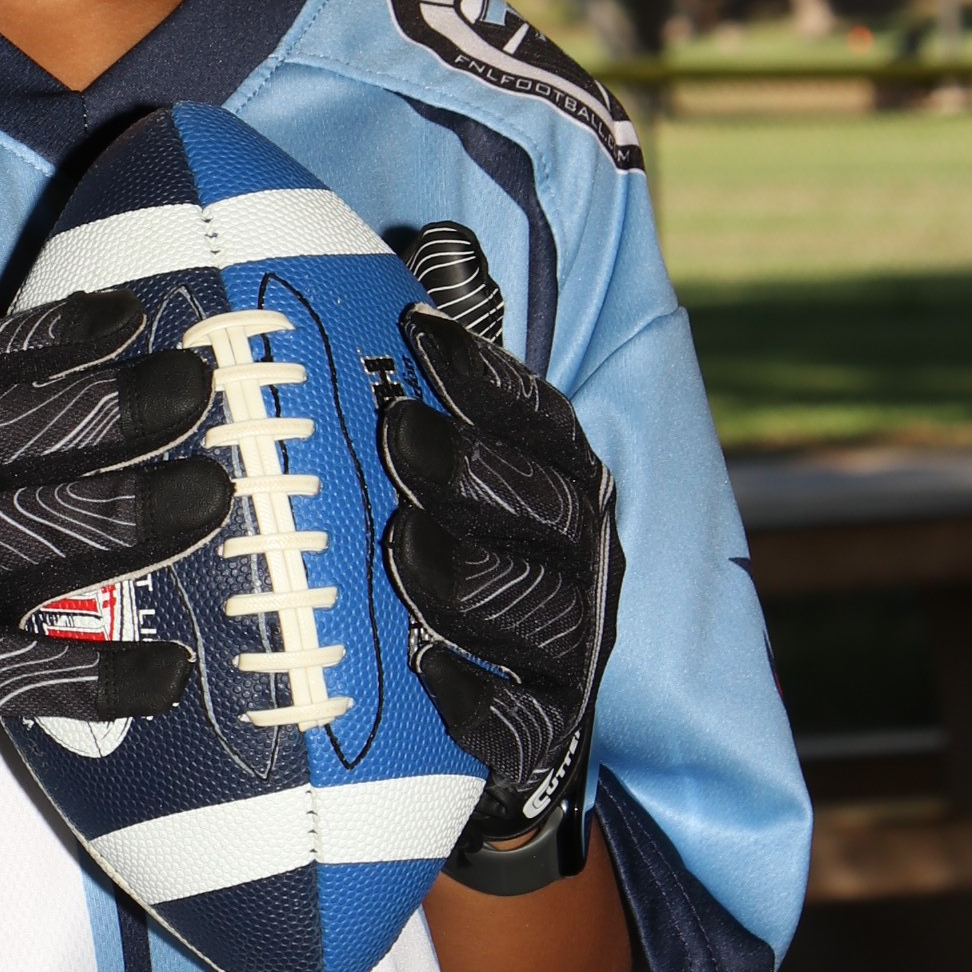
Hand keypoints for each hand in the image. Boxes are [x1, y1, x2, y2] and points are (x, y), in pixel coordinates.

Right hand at [0, 295, 230, 822]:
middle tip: (193, 384)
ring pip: (25, 542)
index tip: (126, 314)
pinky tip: (173, 674)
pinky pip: (26, 676)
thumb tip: (71, 390)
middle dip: (105, 413)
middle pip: (7, 445)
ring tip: (211, 495)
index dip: (50, 342)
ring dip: (123, 518)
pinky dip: (101, 676)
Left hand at [377, 224, 622, 890]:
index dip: (488, 376)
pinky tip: (429, 673)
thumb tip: (418, 242)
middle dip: (471, 469)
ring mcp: (568, 644)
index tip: (422, 335)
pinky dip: (480, 697)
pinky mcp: (546, 728)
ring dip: (468, 574)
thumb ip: (434, 372)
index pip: (539, 418)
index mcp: (557, 480)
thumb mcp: (441, 465)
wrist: (486, 723)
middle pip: (545, 507)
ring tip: (400, 547)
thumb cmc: (444, 560)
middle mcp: (576, 556)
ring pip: (536, 605)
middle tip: (395, 437)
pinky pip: (524, 719)